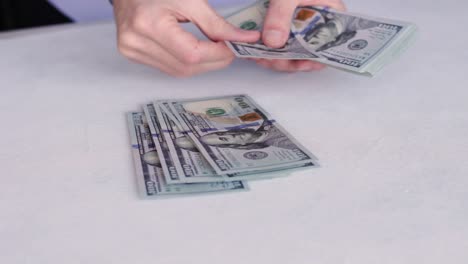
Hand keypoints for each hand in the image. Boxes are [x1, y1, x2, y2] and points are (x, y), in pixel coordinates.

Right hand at [113, 0, 259, 76]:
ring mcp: (132, 51)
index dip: (217, 54)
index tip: (234, 48)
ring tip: (214, 51)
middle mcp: (136, 42)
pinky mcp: (133, 55)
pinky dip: (186, 64)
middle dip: (213, 61)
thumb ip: (216, 24)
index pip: (191, 53)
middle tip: (229, 50)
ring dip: (202, 65)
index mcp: (149, 24)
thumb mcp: (190, 0)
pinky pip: (168, 69)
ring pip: (179, 72)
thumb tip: (242, 40)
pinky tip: (195, 53)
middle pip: (186, 67)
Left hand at [256, 0, 345, 72]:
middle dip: (288, 62)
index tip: (301, 64)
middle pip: (307, 54)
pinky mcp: (282, 28)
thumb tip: (273, 42)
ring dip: (274, 59)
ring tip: (258, 57)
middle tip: (270, 60)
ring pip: (290, 53)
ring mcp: (298, 28)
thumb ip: (281, 15)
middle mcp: (316, 25)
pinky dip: (266, 51)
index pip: (330, 45)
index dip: (317, 59)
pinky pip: (277, 46)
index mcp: (330, 15)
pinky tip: (254, 52)